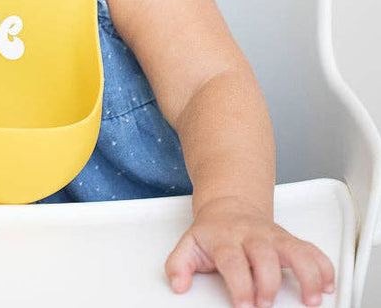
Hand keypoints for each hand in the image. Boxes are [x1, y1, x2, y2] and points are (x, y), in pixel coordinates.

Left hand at [165, 196, 335, 307]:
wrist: (228, 206)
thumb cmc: (213, 232)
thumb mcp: (189, 244)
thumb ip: (179, 264)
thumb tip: (177, 284)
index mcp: (226, 238)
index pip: (232, 260)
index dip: (240, 283)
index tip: (244, 305)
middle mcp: (252, 236)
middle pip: (264, 254)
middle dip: (268, 282)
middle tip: (266, 304)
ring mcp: (273, 237)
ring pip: (294, 249)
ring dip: (306, 274)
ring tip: (311, 298)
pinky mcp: (290, 240)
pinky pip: (311, 249)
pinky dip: (323, 266)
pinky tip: (327, 285)